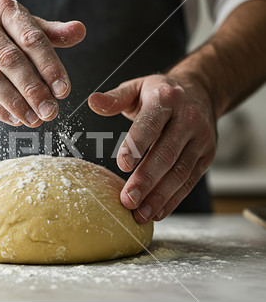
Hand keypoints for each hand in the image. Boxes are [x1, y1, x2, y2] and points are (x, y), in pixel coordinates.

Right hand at [0, 0, 85, 126]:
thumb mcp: (22, 27)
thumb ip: (51, 34)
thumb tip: (79, 31)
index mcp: (4, 10)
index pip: (31, 39)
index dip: (49, 66)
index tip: (62, 90)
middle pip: (10, 60)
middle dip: (33, 89)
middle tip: (50, 111)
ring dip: (16, 103)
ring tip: (35, 119)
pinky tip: (14, 118)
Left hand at [88, 74, 216, 222]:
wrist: (202, 91)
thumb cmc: (161, 93)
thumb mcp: (137, 87)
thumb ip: (115, 98)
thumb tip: (93, 101)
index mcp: (166, 99)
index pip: (151, 124)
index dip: (137, 144)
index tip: (123, 165)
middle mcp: (188, 119)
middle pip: (166, 153)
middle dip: (146, 179)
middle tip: (128, 200)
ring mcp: (201, 139)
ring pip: (180, 171)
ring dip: (160, 196)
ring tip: (140, 214)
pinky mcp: (207, 156)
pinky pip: (190, 181)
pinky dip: (173, 199)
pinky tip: (157, 212)